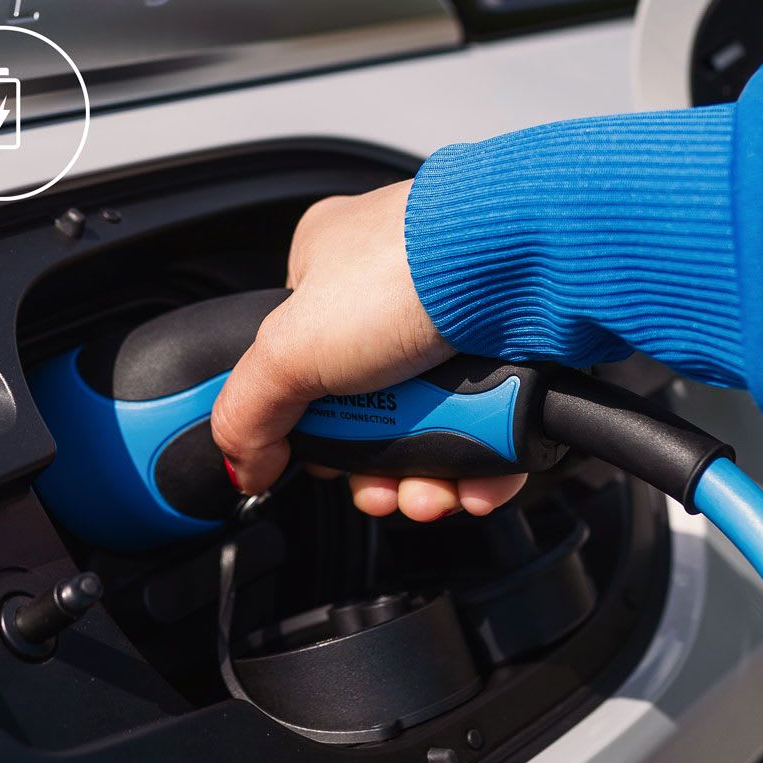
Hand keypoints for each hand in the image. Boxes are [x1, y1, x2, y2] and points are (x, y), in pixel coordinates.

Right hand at [209, 182, 528, 521]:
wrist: (521, 264)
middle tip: (380, 493)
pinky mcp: (515, 355)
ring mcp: (458, 323)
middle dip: (374, 470)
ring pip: (433, 428)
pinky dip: (482, 469)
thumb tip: (242, 464)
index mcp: (327, 267)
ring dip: (426, 481)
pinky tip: (474, 488)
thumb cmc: (404, 271)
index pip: (302, 365)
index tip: (324, 462)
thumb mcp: (288, 348)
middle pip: (371, 412)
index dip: (313, 427)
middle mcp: (393, 291)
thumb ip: (247, 411)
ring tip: (431, 497)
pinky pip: (492, 431)